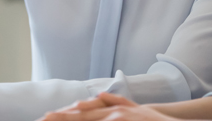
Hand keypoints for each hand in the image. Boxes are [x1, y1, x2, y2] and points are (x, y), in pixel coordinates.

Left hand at [42, 93, 171, 120]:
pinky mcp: (123, 119)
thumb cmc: (150, 120)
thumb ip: (115, 101)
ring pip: (88, 119)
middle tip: (41, 119)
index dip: (62, 116)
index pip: (81, 114)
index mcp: (110, 110)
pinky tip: (77, 115)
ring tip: (51, 119)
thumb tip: (101, 94)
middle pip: (80, 116)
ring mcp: (117, 117)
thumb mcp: (132, 108)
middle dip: (60, 118)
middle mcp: (111, 112)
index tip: (44, 117)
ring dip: (71, 119)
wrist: (169, 120)